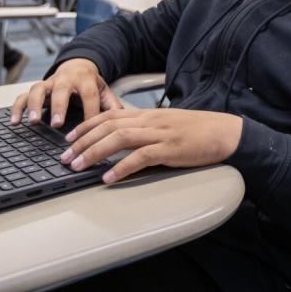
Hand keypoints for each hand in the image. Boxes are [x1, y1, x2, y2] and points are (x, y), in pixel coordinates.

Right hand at [9, 58, 122, 126]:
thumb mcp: (104, 90)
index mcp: (85, 79)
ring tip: (32, 122)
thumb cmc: (90, 83)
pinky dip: (17, 107)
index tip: (90, 128)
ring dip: (34, 105)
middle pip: (61, 90)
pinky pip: (23, 96)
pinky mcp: (37, 89)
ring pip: (38, 90)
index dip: (90, 111)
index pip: (89, 95)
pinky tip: (14, 122)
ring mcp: (49, 83)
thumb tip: (122, 120)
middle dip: (58, 106)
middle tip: (56, 123)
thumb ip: (112, 104)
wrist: (77, 65)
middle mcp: (65, 79)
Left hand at [59, 108, 243, 183]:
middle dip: (82, 142)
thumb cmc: (197, 131)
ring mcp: (160, 134)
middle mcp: (150, 121)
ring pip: (119, 139)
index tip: (69, 138)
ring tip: (78, 166)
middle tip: (65, 156)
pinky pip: (140, 157)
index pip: (109, 115)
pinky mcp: (170, 149)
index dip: (86, 126)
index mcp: (148, 114)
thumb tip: (122, 142)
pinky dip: (121, 167)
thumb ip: (145, 130)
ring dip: (94, 153)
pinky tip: (109, 177)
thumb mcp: (167, 125)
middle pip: (108, 126)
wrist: (224, 131)